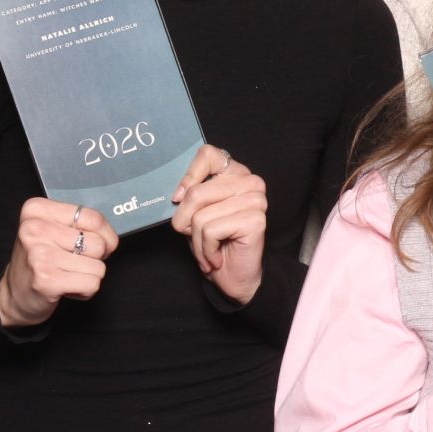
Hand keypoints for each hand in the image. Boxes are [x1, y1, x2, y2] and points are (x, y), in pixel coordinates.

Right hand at [0, 198, 118, 327]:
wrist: (13, 295)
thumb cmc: (41, 260)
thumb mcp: (56, 231)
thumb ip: (83, 225)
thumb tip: (111, 241)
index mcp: (37, 210)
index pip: (93, 218)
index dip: (103, 236)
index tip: (86, 244)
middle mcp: (34, 229)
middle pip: (98, 244)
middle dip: (93, 258)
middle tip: (70, 263)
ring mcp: (39, 255)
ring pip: (98, 266)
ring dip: (88, 275)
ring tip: (65, 275)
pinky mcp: (46, 280)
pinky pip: (92, 284)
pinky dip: (85, 290)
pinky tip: (64, 287)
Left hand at [170, 145, 267, 305]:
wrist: (234, 277)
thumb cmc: (214, 243)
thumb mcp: (195, 213)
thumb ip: (190, 194)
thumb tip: (177, 193)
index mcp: (236, 173)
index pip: (208, 155)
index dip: (188, 176)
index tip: (178, 198)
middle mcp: (250, 182)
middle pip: (196, 192)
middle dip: (185, 221)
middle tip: (194, 236)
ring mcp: (256, 199)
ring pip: (200, 215)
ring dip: (196, 240)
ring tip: (207, 249)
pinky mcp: (255, 219)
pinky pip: (210, 230)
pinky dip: (205, 249)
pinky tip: (215, 256)